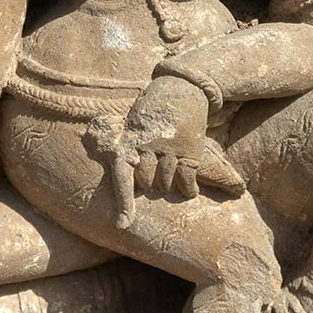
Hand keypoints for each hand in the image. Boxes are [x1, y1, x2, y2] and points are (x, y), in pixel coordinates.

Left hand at [89, 76, 244, 229]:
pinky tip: (190, 190)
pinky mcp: (190, 150)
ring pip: (166, 183)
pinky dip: (188, 189)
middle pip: (146, 183)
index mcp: (130, 139)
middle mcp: (149, 145)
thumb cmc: (152, 107)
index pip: (123, 174)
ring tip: (169, 172)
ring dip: (167, 184)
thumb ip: (129, 145)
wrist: (182, 87)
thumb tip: (124, 168)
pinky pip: (187, 181)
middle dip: (148, 183)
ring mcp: (170, 149)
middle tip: (153, 171)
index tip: (122, 225)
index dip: (123, 202)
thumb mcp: (133, 121)